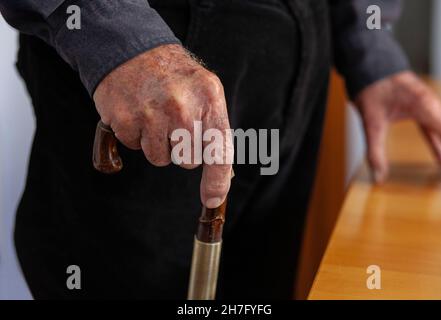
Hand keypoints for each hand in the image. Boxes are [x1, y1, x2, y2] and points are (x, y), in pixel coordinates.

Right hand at [93, 44, 232, 207]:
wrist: (131, 48)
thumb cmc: (173, 76)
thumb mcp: (205, 91)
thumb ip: (214, 128)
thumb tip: (223, 175)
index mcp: (210, 99)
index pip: (219, 152)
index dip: (217, 181)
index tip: (212, 199)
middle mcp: (183, 108)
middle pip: (188, 160)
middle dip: (182, 149)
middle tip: (174, 122)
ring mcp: (153, 114)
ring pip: (160, 159)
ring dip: (158, 144)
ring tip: (155, 115)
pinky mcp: (126, 120)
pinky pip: (135, 148)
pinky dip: (136, 136)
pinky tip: (138, 112)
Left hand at [354, 71, 440, 182]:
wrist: (368, 64)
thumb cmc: (371, 89)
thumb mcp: (371, 123)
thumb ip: (375, 151)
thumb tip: (378, 177)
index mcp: (424, 106)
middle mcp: (431, 103)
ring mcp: (427, 103)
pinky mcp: (421, 105)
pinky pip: (436, 126)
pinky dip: (440, 141)